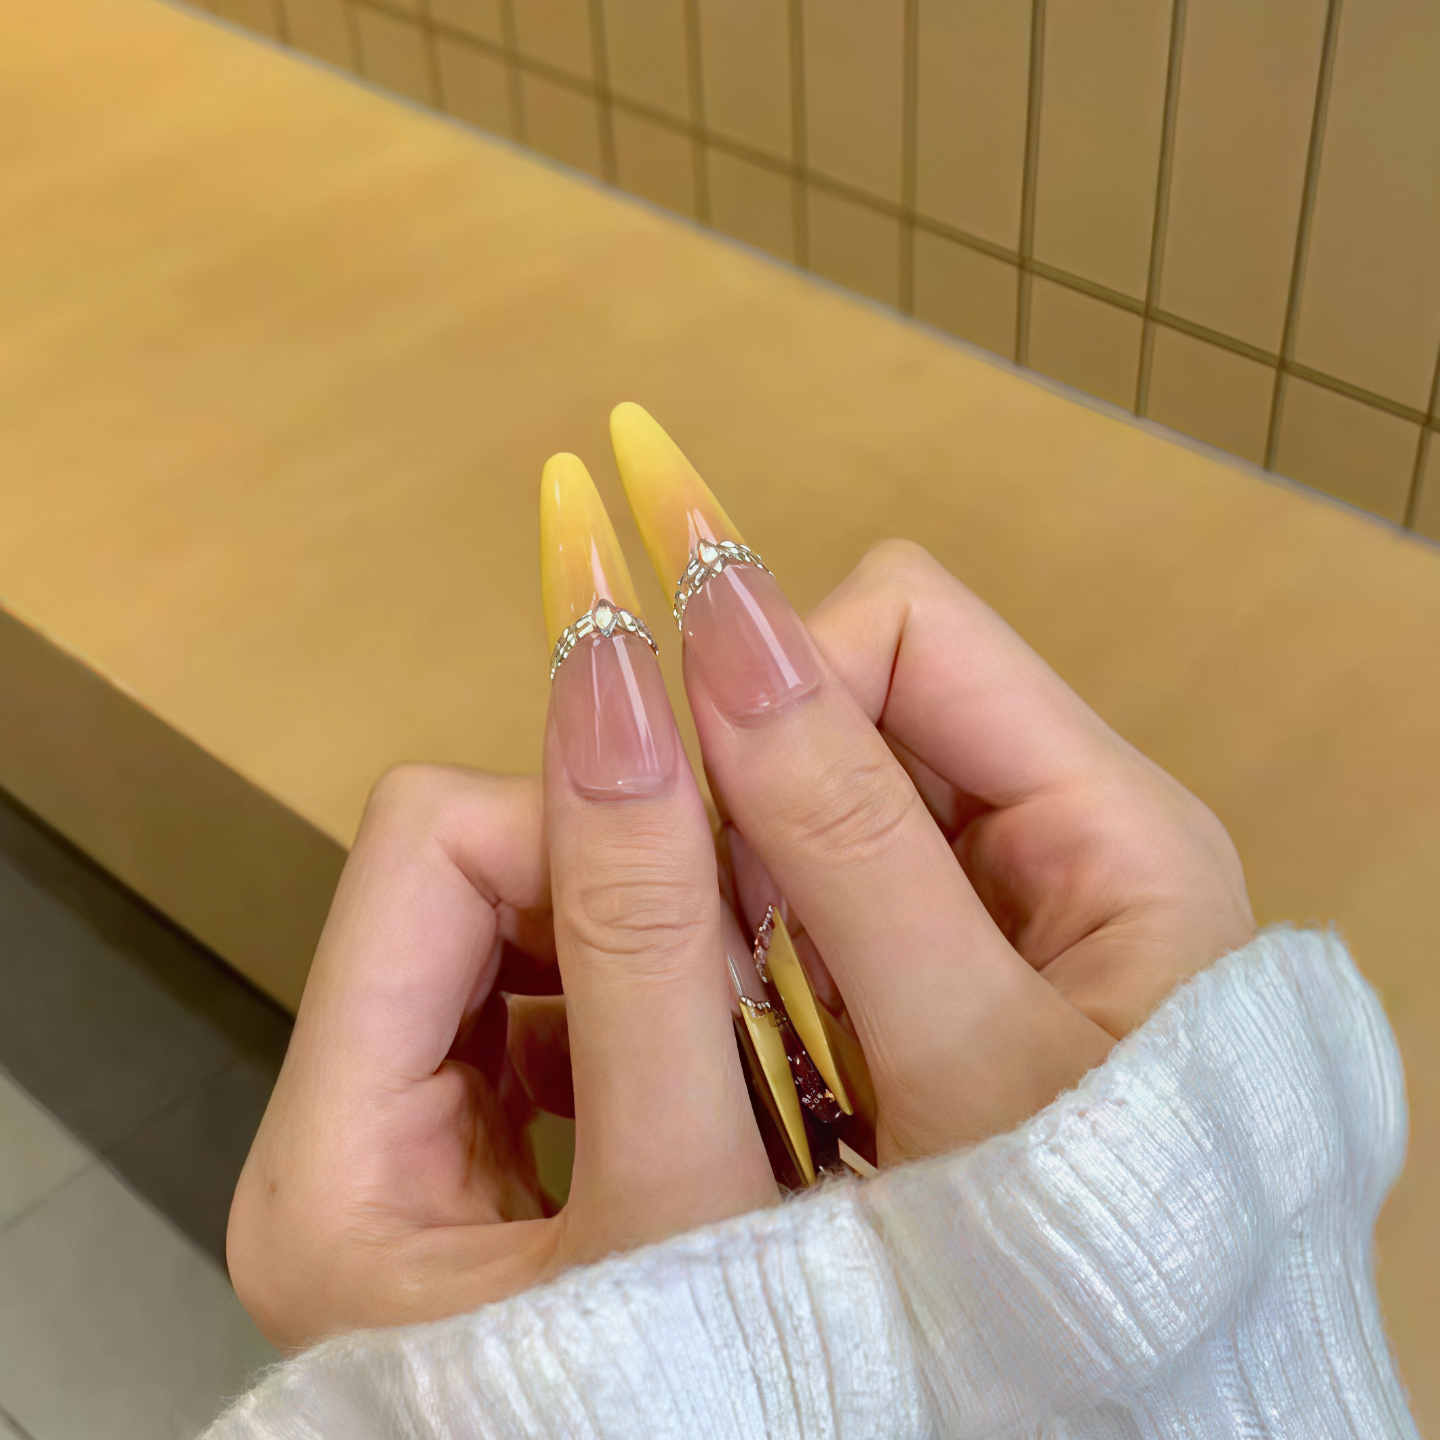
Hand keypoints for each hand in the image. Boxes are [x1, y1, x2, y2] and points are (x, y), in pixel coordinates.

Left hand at [227, 454, 776, 1349]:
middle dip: (634, 879)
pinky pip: (567, 1006)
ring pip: (531, 932)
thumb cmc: (699, 1402)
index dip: (589, 820)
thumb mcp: (672, 1193)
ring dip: (659, 932)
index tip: (739, 871)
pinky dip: (662, 993)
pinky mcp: (492, 1153)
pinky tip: (746, 1050)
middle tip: (770, 953)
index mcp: (333, 1153)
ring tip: (769, 1003)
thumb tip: (611, 681)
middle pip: (473, 878)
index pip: (433, 844)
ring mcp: (422, 1141)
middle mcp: (349, 1133)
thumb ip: (644, 943)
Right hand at [612, 404, 1255, 1163]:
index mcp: (1106, 816)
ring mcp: (986, 896)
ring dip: (745, 866)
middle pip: (854, 700)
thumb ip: (851, 834)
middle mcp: (1051, 830)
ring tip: (739, 994)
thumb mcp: (971, 1050)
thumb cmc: (1080, 1238)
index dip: (779, 678)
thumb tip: (723, 616)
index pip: (906, 626)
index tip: (691, 805)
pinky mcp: (928, 956)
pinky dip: (753, 927)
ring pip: (814, 795)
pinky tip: (749, 1020)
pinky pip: (806, 886)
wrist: (1118, 1408)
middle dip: (753, 788)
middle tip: (721, 936)